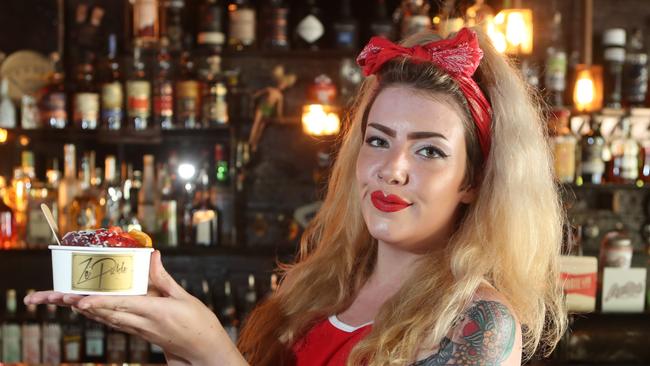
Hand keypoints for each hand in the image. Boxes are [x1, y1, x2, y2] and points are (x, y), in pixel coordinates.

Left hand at [25, 251, 246, 364]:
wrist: (202, 351)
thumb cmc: (198, 324)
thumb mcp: (183, 297)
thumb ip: (163, 278)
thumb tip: (152, 255)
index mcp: (155, 312)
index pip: (121, 306)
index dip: (98, 303)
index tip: (79, 300)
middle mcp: (141, 323)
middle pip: (103, 313)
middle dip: (75, 304)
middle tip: (50, 296)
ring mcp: (138, 329)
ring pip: (103, 318)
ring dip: (80, 308)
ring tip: (55, 298)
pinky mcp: (138, 331)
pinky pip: (112, 321)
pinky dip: (95, 312)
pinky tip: (82, 306)